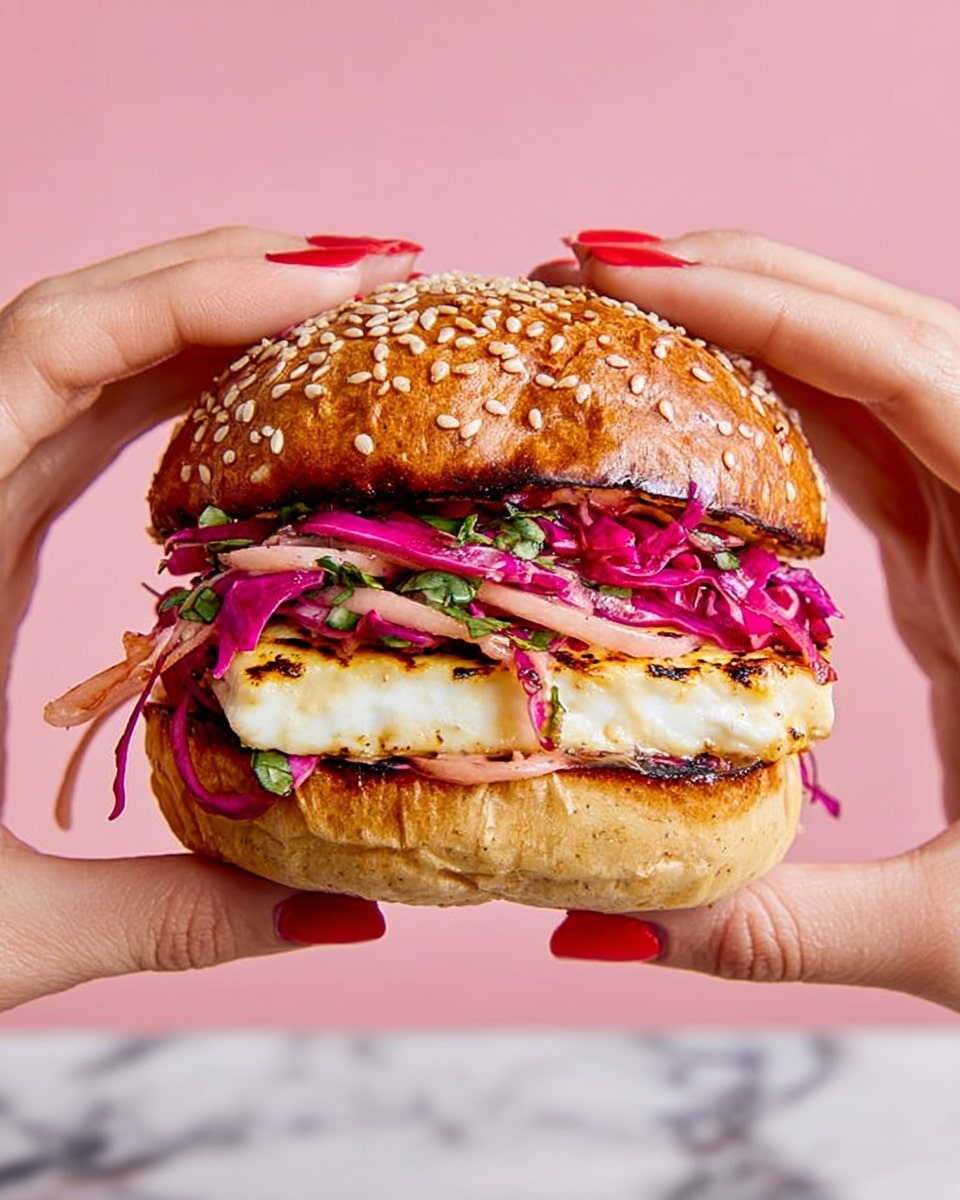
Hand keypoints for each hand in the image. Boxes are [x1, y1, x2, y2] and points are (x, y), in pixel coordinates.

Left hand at [0, 227, 417, 1010]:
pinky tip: (263, 396)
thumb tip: (352, 913)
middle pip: (87, 319)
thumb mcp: (2, 925)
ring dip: (215, 314)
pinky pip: (91, 412)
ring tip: (347, 313)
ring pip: (90, 354)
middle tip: (383, 277)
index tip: (340, 283)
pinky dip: (182, 378)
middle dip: (237, 276)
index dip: (200, 292)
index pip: (60, 352)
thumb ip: (180, 915)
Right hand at [535, 228, 959, 1010]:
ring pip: (871, 368)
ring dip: (750, 319)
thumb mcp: (956, 932)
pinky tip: (697, 397)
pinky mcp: (958, 548)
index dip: (762, 305)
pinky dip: (776, 391)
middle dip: (734, 280)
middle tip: (586, 271)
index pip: (900, 377)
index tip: (626, 273)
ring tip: (619, 310)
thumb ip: (778, 929)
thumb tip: (598, 923)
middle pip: (881, 332)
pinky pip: (865, 432)